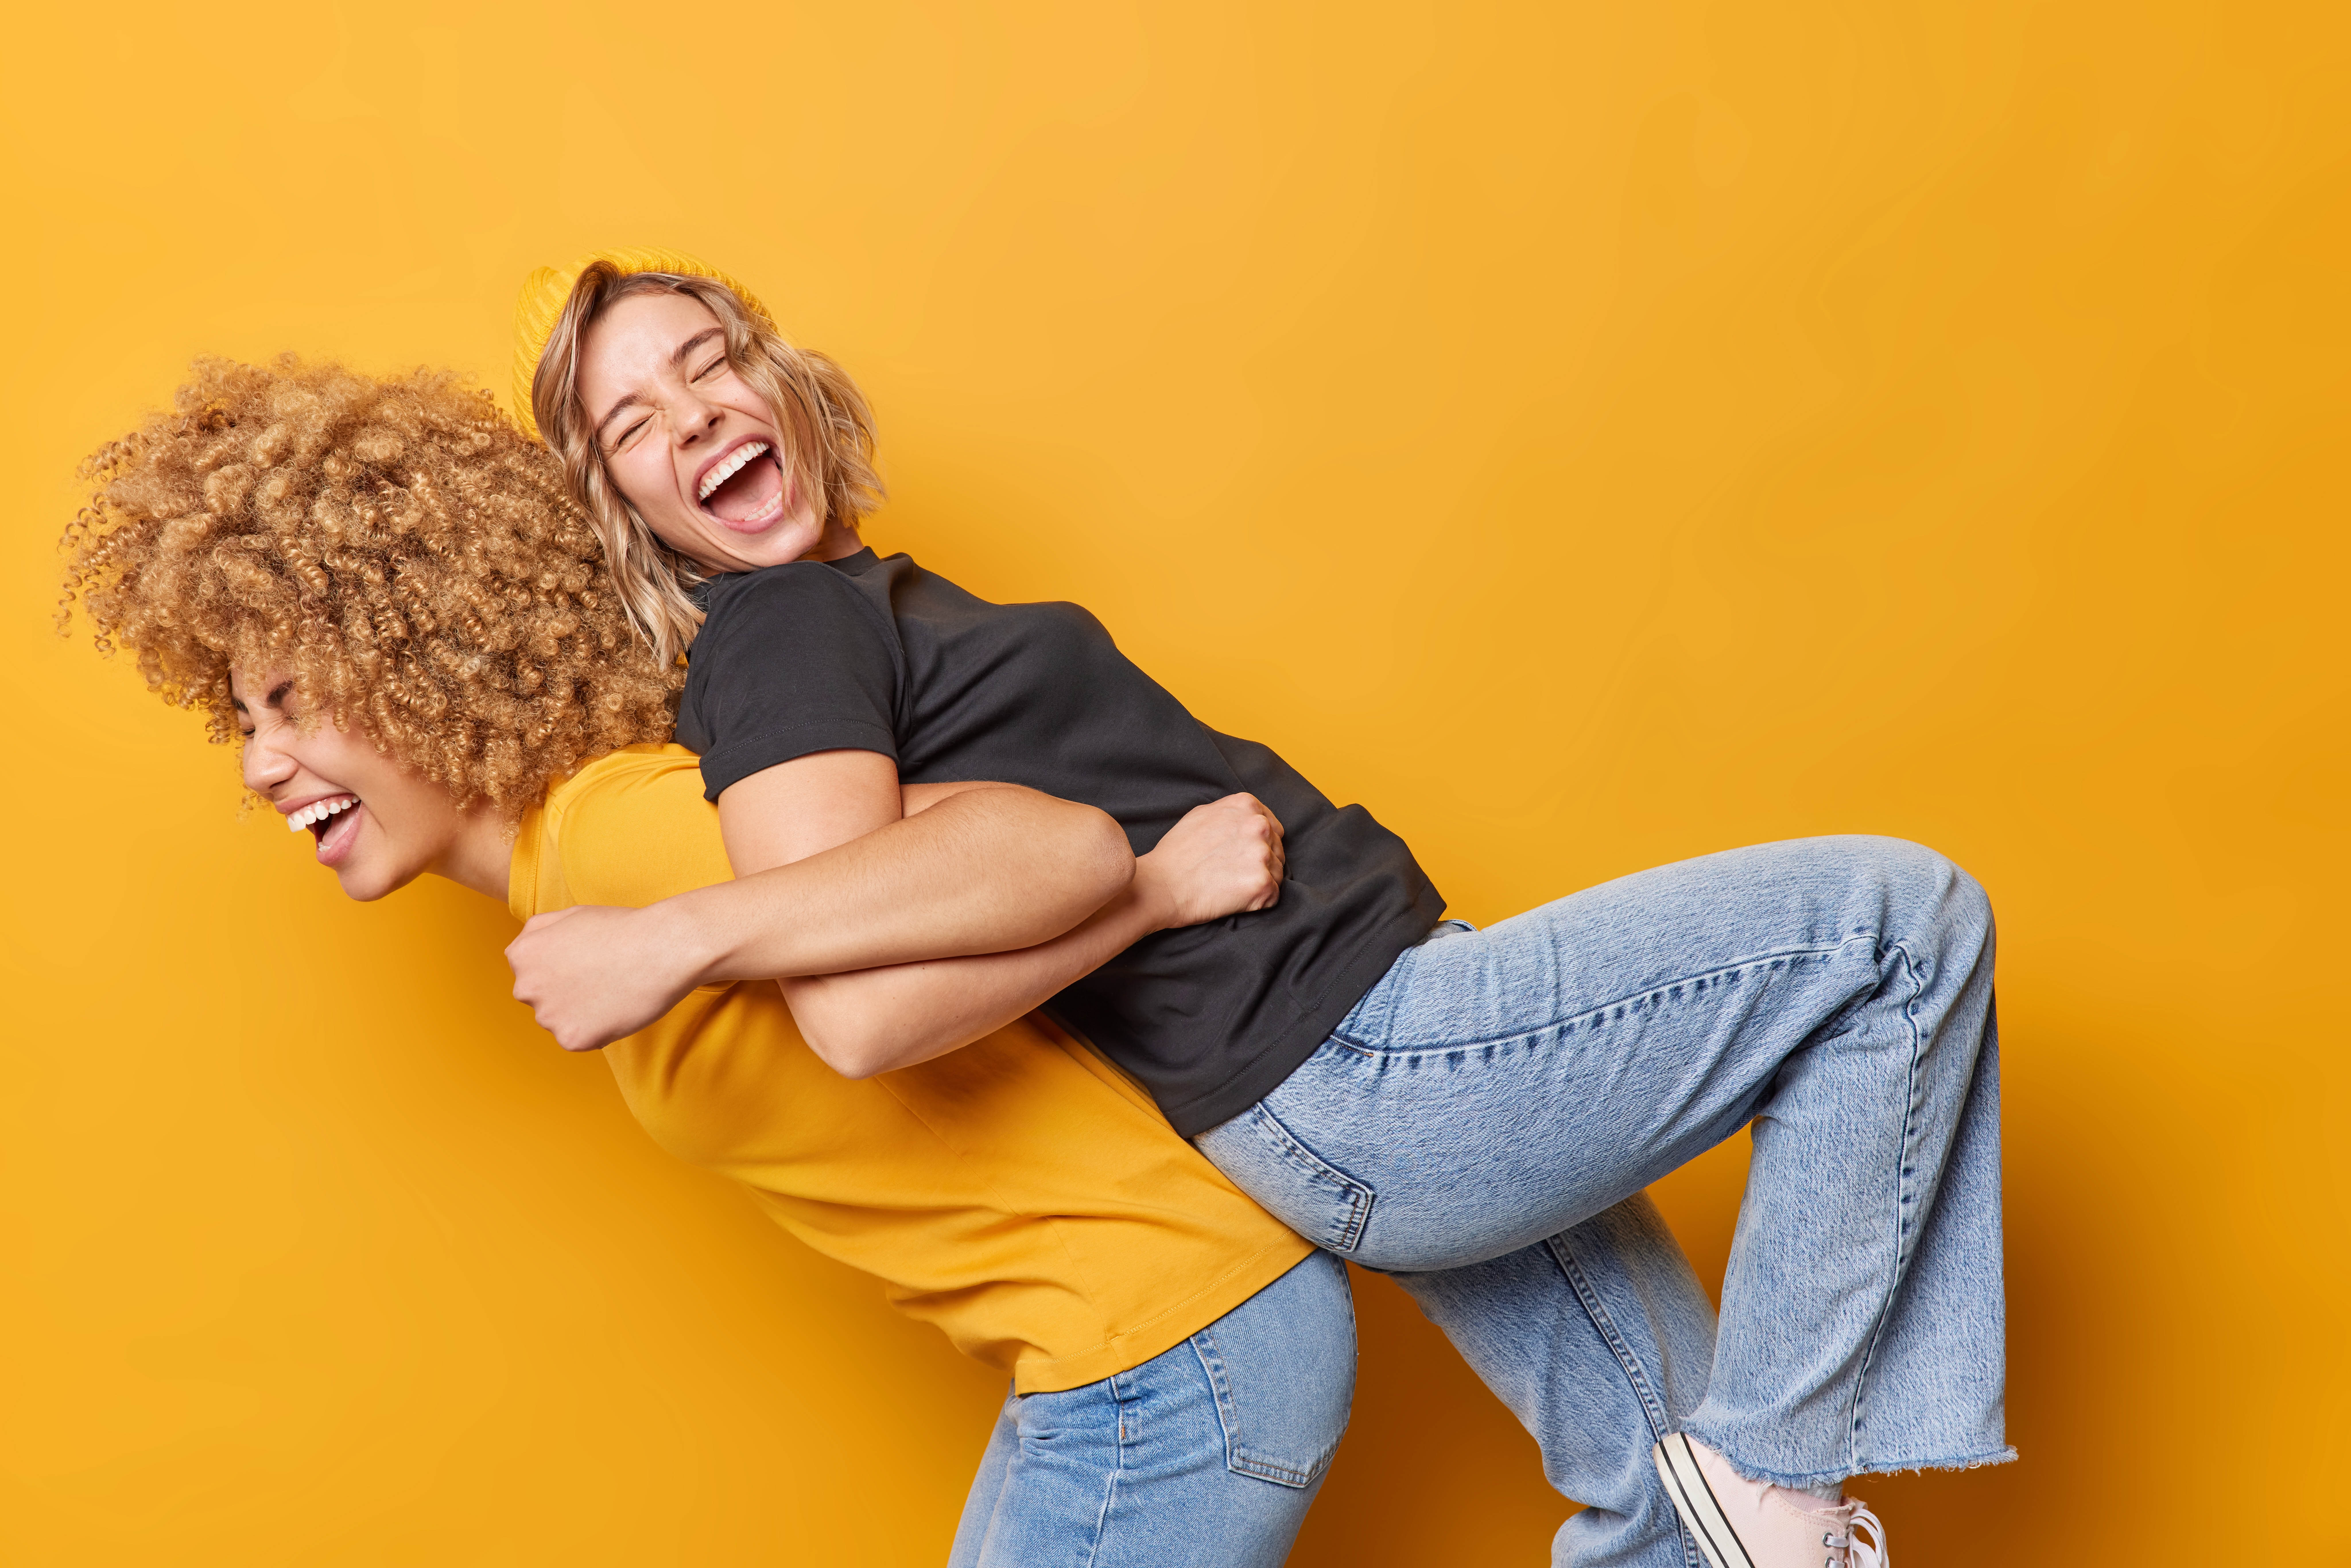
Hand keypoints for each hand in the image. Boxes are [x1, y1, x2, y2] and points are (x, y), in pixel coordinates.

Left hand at [505, 903, 704, 1051]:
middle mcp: (526, 987)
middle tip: (601, 978)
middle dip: (566, 993)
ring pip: (560, 1021)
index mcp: (522, 955)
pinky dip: (599, 1030)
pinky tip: (617, 1008)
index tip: (585, 964)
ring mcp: (548, 1016)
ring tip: (612, 991)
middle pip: (542, 1000)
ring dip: (582, 1013)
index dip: (561, 969)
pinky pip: (582, 1039)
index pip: (530, 972)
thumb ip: (536, 932)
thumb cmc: (621, 928)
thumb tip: (523, 953)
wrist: (662, 947)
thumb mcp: (569, 914)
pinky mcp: (572, 1039)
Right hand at [1135, 793, 1284, 929]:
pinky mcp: (1263, 884)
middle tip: (1234, 872)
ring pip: (1277, 872)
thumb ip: (1232, 813)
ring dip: (1260, 881)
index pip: (1272, 826)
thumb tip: (1248, 819)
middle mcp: (1259, 826)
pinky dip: (1258, 900)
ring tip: (1231, 885)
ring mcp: (1262, 855)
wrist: (1162, 886)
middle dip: (1262, 861)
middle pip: (1277, 848)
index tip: (1244, 854)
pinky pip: (1274, 895)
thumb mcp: (1202, 814)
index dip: (1259, 843)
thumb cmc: (1176, 853)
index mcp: (1246, 805)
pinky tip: (1235, 897)